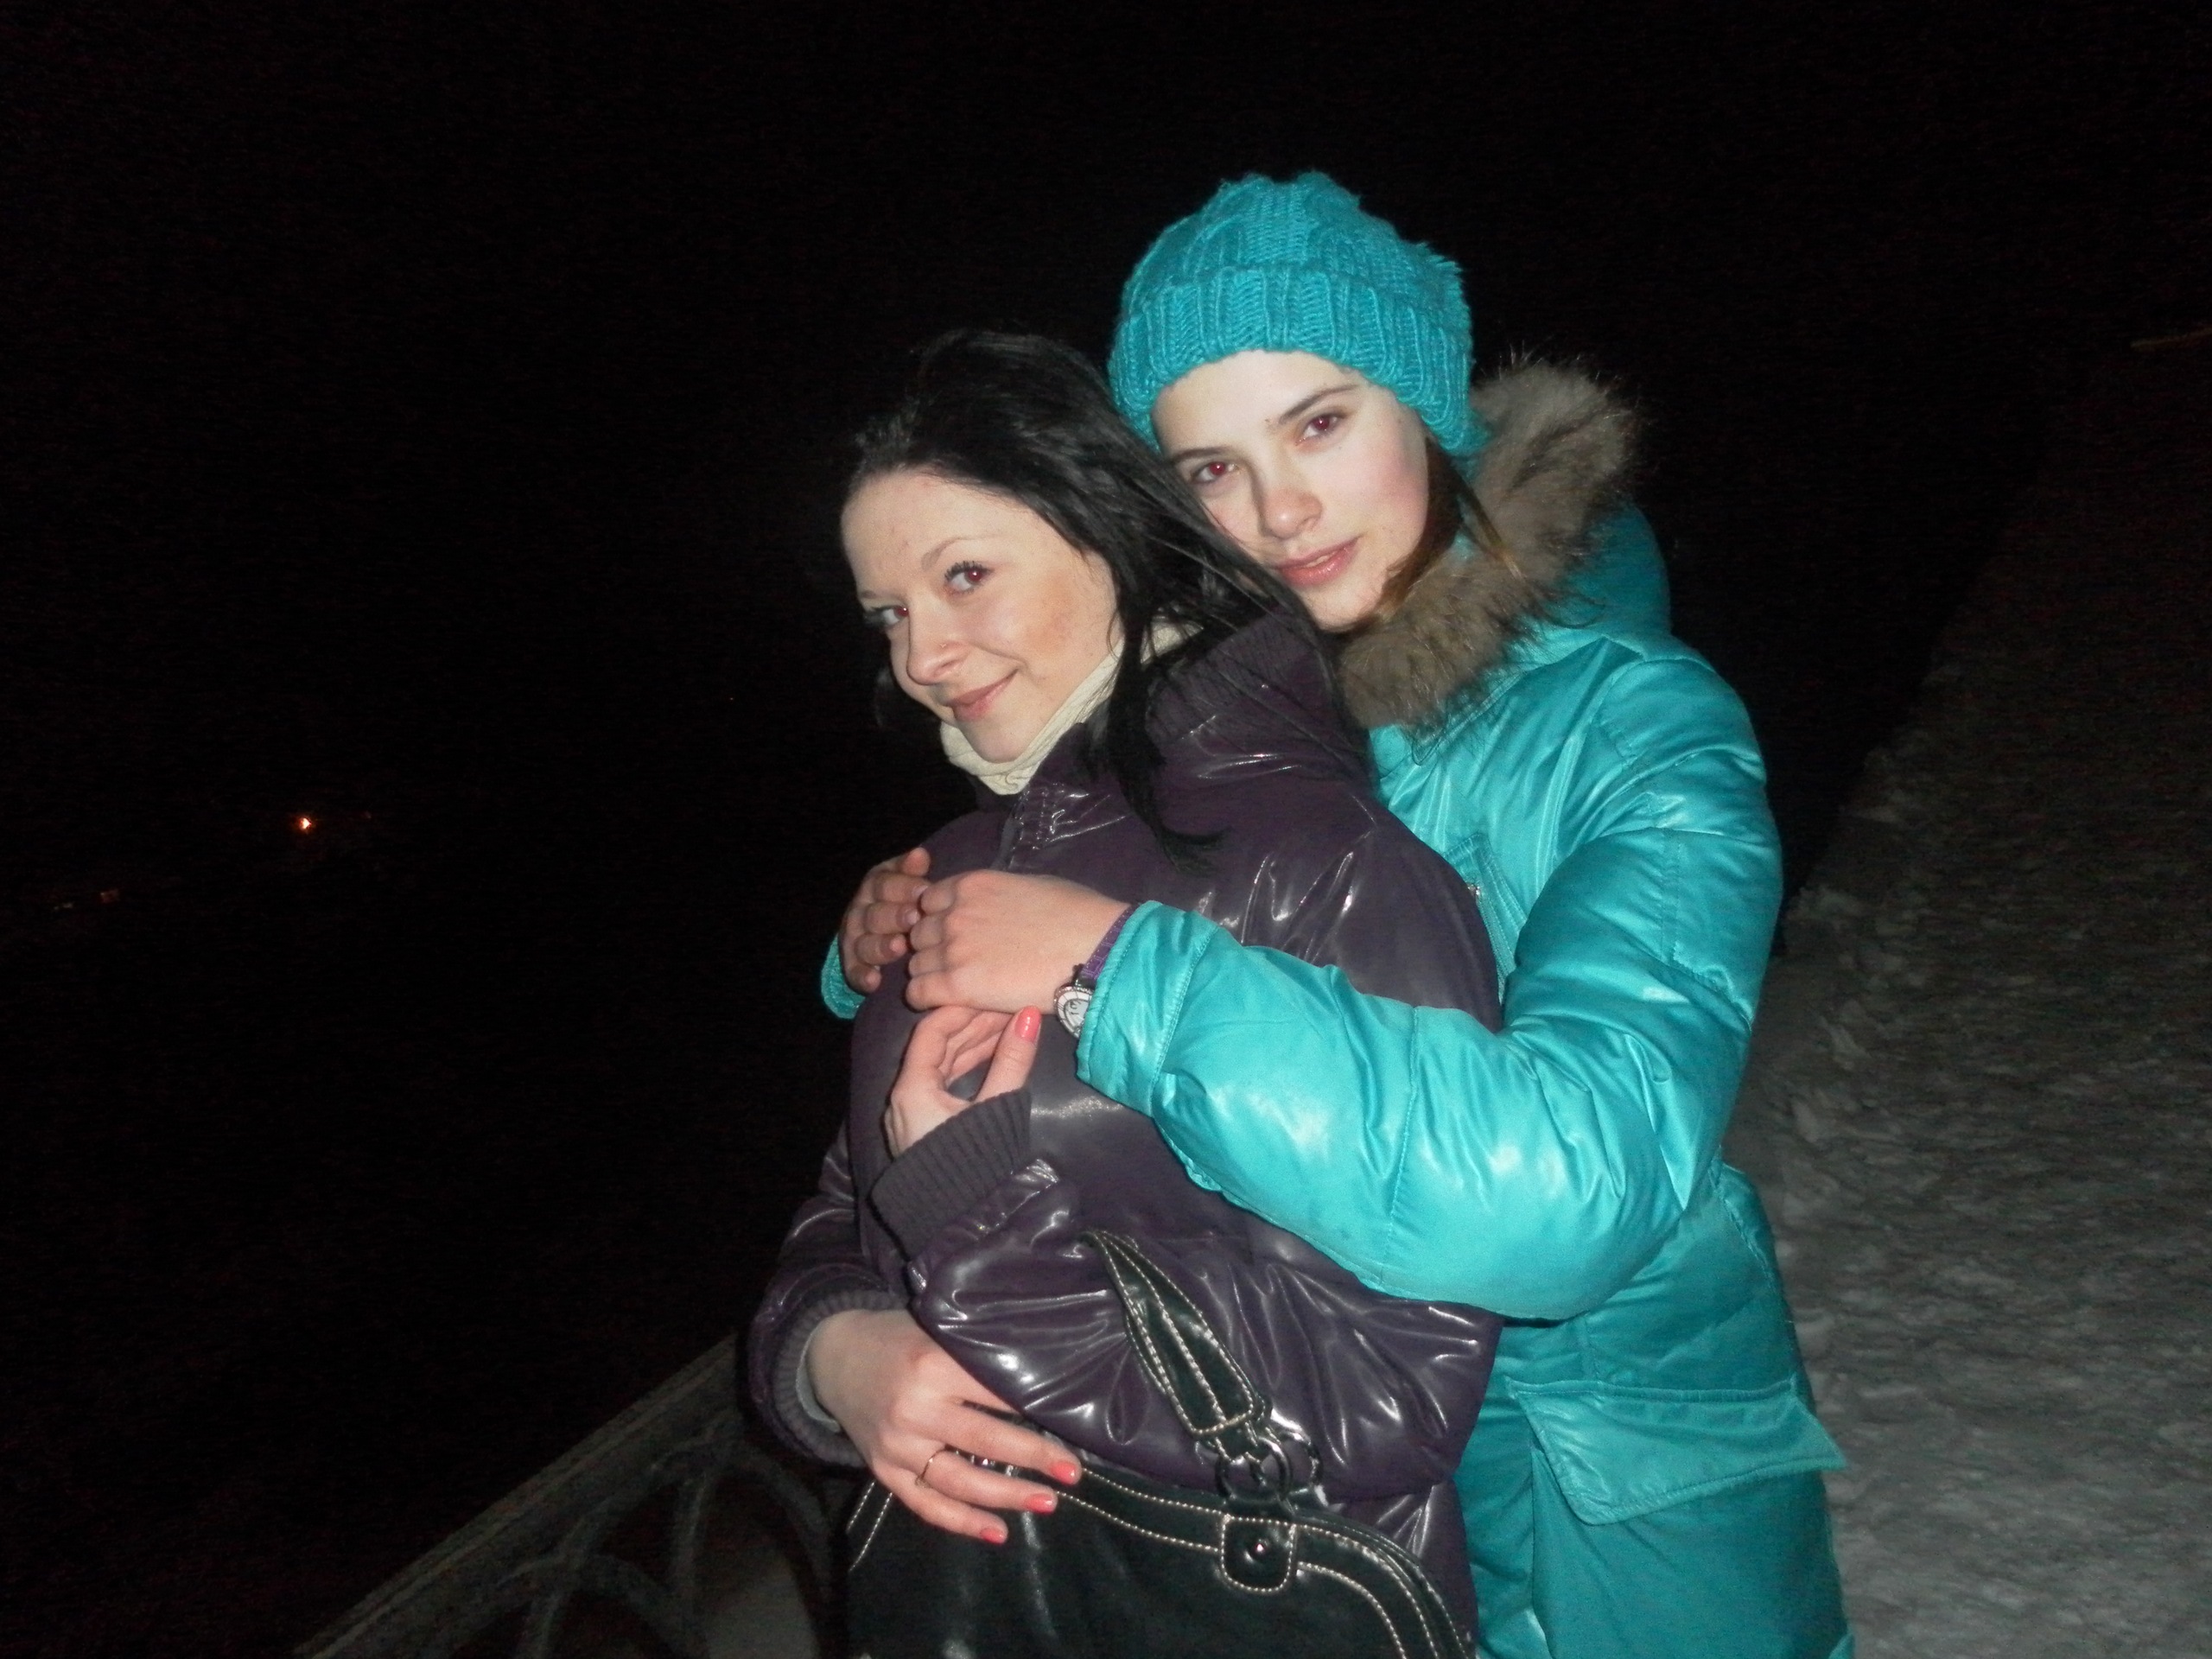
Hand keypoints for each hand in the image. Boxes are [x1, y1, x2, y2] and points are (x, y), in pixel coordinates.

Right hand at [809, 1307, 1081, 1542]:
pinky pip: (926, 1505)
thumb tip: (1044, 1369)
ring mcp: (897, 1446)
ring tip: (1047, 1502)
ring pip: (959, 1481)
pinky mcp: (884, 1471)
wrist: (833, 1355)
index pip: (995, 1391)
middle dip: (1034, 1458)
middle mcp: (915, 1410)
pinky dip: (962, 1522)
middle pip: (985, 1441)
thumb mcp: (936, 1329)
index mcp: (932, 1365)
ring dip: (1007, 1496)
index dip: (1036, 1407)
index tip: (1072, 1418)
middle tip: (1072, 1472)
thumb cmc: (897, 1337)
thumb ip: (977, 1349)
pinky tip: (997, 1532)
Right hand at [839, 848, 932, 995]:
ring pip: (865, 942)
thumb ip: (911, 870)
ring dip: (881, 946)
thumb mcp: (906, 881)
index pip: (885, 884)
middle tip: (914, 918)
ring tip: (900, 947)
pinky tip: (874, 982)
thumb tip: (921, 854)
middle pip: (875, 914)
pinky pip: (855, 972)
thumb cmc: (905, 902)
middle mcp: (861, 911)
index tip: (925, 890)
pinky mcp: (853, 964)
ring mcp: (855, 939)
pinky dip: (863, 977)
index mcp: (875, 887)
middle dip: (894, 916)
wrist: (882, 932)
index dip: (904, 887)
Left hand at [887, 1005, 1043, 1155]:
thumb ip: (1012, 1062)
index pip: (931, 1031)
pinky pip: (943, 1085)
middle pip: (937, 1047)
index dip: (961, 1010)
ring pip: (942, 1066)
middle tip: (1006, 1009)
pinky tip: (992, 1055)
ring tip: (1006, 1027)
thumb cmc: (975, 1164)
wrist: (960, 1220)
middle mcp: (905, 1096)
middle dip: (972, 1026)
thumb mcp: (996, 1108)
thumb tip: (1030, 1016)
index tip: (989, 996)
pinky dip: (966, 1067)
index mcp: (912, 1088)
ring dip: (973, 1046)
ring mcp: (913, 1112)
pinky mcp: (925, 1125)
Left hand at [906, 871, 1129, 1013]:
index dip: (940, 919)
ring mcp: (953, 949)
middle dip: (934, 948)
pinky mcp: (957, 985)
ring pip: (916, 964)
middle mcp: (954, 913)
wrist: (1093, 950)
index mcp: (971, 885)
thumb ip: (996, 895)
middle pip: (919, 934)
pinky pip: (917, 993)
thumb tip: (991, 905)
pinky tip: (947, 1003)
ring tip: (956, 986)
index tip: (957, 935)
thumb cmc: (1076, 915)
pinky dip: (926, 999)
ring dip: (931, 974)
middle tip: (959, 964)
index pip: (928, 902)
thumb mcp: (1029, 885)